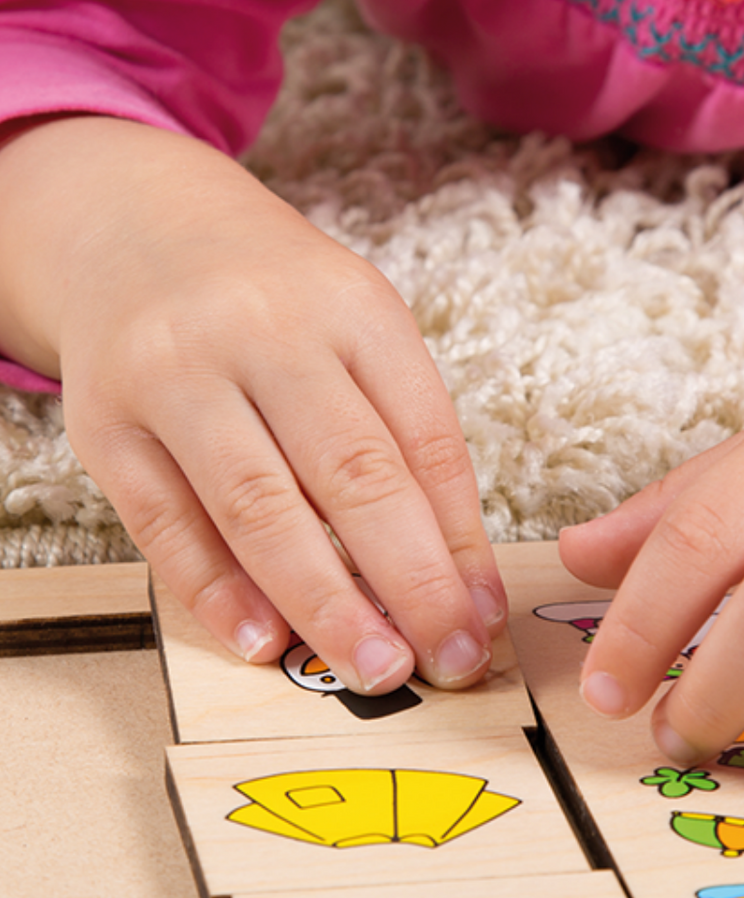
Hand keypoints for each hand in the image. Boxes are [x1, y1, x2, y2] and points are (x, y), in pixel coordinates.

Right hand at [0, 117, 504, 691]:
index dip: (461, 540)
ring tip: (376, 668)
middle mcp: (266, 334)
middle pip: (354, 475)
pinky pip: (166, 523)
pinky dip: (217, 591)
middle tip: (448, 658)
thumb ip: (406, 436)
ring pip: (260, 507)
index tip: (485, 616)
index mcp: (354, 309)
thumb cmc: (279, 303)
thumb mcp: (361, 331)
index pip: (425, 439)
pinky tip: (265, 641)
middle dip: (411, 582)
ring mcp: (177, 374)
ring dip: (326, 603)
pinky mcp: (105, 422)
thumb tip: (458, 574)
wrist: (141, 230)